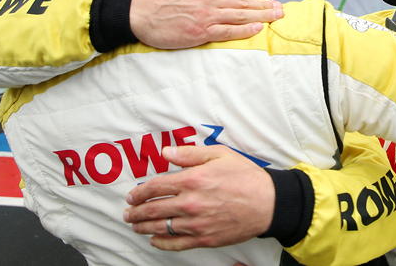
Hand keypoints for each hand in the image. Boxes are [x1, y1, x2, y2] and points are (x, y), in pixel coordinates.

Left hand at [124, 145, 274, 250]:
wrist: (268, 203)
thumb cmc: (245, 176)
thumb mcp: (219, 154)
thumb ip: (189, 153)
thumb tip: (166, 152)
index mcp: (192, 179)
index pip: (155, 186)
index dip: (139, 192)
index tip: (132, 195)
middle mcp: (190, 203)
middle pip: (153, 208)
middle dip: (135, 212)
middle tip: (127, 213)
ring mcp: (196, 223)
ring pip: (160, 227)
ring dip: (143, 226)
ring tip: (135, 225)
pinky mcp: (204, 239)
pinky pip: (175, 243)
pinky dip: (161, 242)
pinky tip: (154, 240)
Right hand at [130, 0, 283, 48]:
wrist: (140, 13)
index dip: (247, 1)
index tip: (262, 4)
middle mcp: (210, 0)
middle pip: (243, 4)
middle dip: (265, 7)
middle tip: (282, 10)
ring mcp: (207, 17)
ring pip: (240, 17)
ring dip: (262, 17)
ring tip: (277, 17)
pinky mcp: (201, 32)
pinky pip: (228, 32)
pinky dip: (245, 30)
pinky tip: (258, 28)